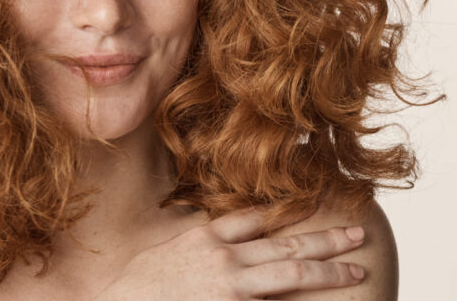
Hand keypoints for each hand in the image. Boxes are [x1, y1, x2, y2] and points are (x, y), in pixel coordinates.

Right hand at [92, 206, 365, 300]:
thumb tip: (214, 244)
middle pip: (285, 243)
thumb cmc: (135, 287)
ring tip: (355, 268)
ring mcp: (231, 286)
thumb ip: (195, 247)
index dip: (287, 210)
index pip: (254, 218)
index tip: (312, 204)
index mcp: (205, 238)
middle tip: (356, 233)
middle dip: (324, 239)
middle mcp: (224, 257)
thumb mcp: (164, 253)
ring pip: (290, 272)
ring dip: (327, 270)